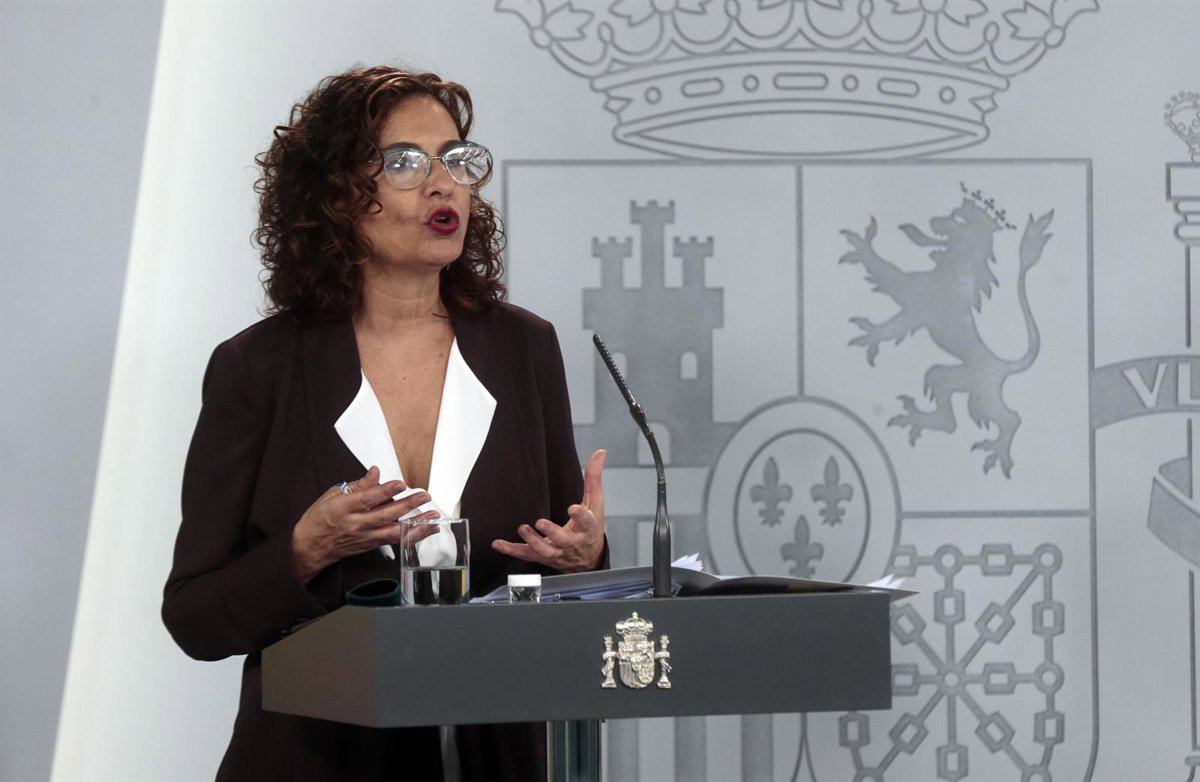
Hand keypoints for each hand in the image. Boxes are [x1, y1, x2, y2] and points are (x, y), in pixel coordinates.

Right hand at [291, 466, 437, 583]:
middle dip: (408, 506)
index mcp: (343, 508)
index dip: (385, 491)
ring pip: (394, 532)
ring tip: (433, 517)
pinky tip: (425, 531)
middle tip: (425, 496)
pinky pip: (393, 542)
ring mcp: (364, 537)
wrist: (309, 548)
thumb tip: (375, 472)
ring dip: (416, 525)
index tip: (401, 484)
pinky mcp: (370, 546)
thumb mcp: (331, 496)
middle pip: (385, 515)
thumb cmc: (319, 520)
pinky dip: (411, 537)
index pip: (367, 499)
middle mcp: (355, 524)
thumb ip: (357, 485)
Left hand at [491, 450, 605, 572]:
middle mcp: (572, 543)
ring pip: (545, 551)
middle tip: (540, 522)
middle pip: (563, 540)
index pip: (587, 522)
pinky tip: (498, 544)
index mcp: (587, 528)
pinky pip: (526, 555)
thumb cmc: (591, 527)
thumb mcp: (596, 503)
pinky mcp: (543, 557)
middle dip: (552, 532)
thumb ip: (594, 478)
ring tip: (523, 528)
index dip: (581, 516)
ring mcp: (557, 552)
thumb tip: (600, 452)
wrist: (589, 558)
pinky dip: (512, 550)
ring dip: (533, 541)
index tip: (574, 509)